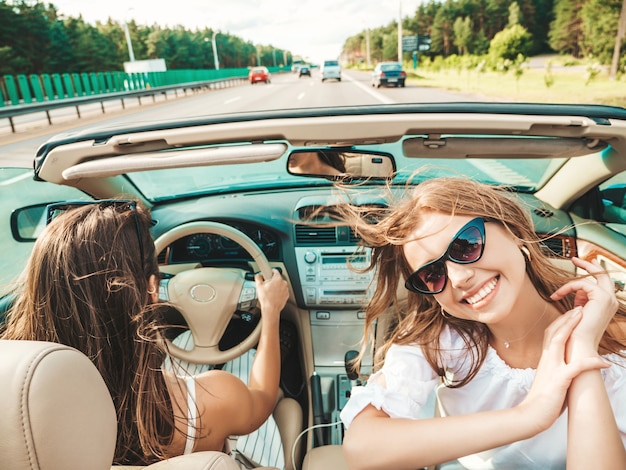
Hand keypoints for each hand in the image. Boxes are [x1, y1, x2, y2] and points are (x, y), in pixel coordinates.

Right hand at [255, 269, 288, 322]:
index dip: (270, 272)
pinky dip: (279, 292)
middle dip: (272, 281)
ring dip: (276, 287)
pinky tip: (273, 296)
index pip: (275, 271)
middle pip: (277, 278)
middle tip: (266, 286)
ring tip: (269, 292)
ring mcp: (286, 289)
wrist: (271, 309)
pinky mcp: (286, 295)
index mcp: (277, 279)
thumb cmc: (266, 299)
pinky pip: (282, 291)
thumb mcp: (259, 286)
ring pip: (280, 285)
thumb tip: (258, 275)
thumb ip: (258, 278)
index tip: (268, 274)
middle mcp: (283, 283)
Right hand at [519, 308, 609, 432]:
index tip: (571, 313)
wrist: (531, 414)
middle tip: (578, 308)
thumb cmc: (542, 400)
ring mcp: (552, 369)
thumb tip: (567, 365)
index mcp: (546, 360)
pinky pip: (577, 368)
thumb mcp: (549, 379)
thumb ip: (556, 369)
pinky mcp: (559, 381)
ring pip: (560, 342)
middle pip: (554, 332)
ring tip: (583, 318)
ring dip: (571, 328)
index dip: (561, 323)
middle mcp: (547, 360)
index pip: (551, 335)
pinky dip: (591, 363)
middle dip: (566, 318)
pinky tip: (604, 362)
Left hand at [550, 257, 617, 352]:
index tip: (576, 269)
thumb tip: (576, 293)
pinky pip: (582, 283)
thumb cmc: (575, 331)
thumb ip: (579, 301)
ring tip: (557, 293)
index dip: (587, 276)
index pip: (600, 284)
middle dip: (589, 265)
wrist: (578, 344)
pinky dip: (567, 288)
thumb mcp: (578, 312)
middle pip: (603, 275)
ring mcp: (609, 299)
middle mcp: (612, 301)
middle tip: (575, 259)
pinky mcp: (602, 297)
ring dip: (571, 281)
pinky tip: (557, 296)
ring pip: (594, 276)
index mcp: (607, 304)